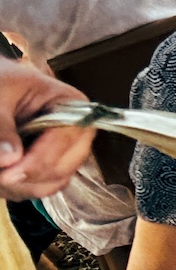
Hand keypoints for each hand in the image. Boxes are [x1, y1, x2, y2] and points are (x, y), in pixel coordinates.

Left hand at [0, 61, 92, 200]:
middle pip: (65, 167)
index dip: (40, 159)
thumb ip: (2, 126)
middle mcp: (74, 133)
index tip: (10, 171)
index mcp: (72, 106)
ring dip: (22, 186)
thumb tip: (9, 158)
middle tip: (0, 176)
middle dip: (30, 176)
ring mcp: (62, 153)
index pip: (67, 139)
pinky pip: (40, 187)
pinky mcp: (47, 166)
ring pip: (53, 183)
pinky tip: (2, 176)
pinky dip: (19, 188)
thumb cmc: (1, 81)